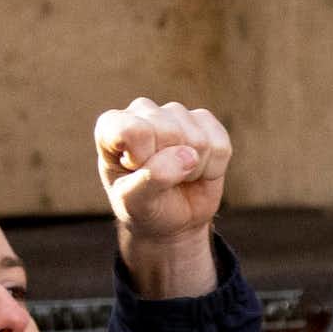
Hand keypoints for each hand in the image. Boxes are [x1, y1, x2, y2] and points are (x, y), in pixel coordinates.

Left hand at [96, 97, 231, 297]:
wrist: (171, 220)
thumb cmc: (144, 207)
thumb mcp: (135, 202)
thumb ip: (152, 178)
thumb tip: (188, 155)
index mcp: (112, 126)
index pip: (134, 130)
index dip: (143, 159)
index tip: (136, 172)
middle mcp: (143, 111)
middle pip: (171, 132)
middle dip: (171, 167)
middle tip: (161, 180)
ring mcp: (176, 114)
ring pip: (198, 140)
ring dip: (192, 170)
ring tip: (177, 177)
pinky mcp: (205, 123)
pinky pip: (220, 145)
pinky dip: (213, 169)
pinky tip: (196, 170)